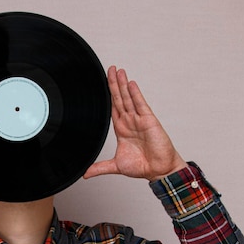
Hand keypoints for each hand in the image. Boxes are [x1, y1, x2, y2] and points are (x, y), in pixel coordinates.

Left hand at [84, 66, 186, 181]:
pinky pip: (141, 104)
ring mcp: (139, 120)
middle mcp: (130, 121)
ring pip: (129, 98)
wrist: (158, 171)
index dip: (109, 95)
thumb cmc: (142, 167)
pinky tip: (130, 83)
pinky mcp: (149, 121)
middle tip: (110, 69)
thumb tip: (85, 174)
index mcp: (122, 129)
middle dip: (114, 84)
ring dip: (123, 84)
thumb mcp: (116, 166)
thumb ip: (100, 167)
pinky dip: (135, 94)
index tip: (104, 82)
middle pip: (120, 99)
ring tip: (118, 71)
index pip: (113, 108)